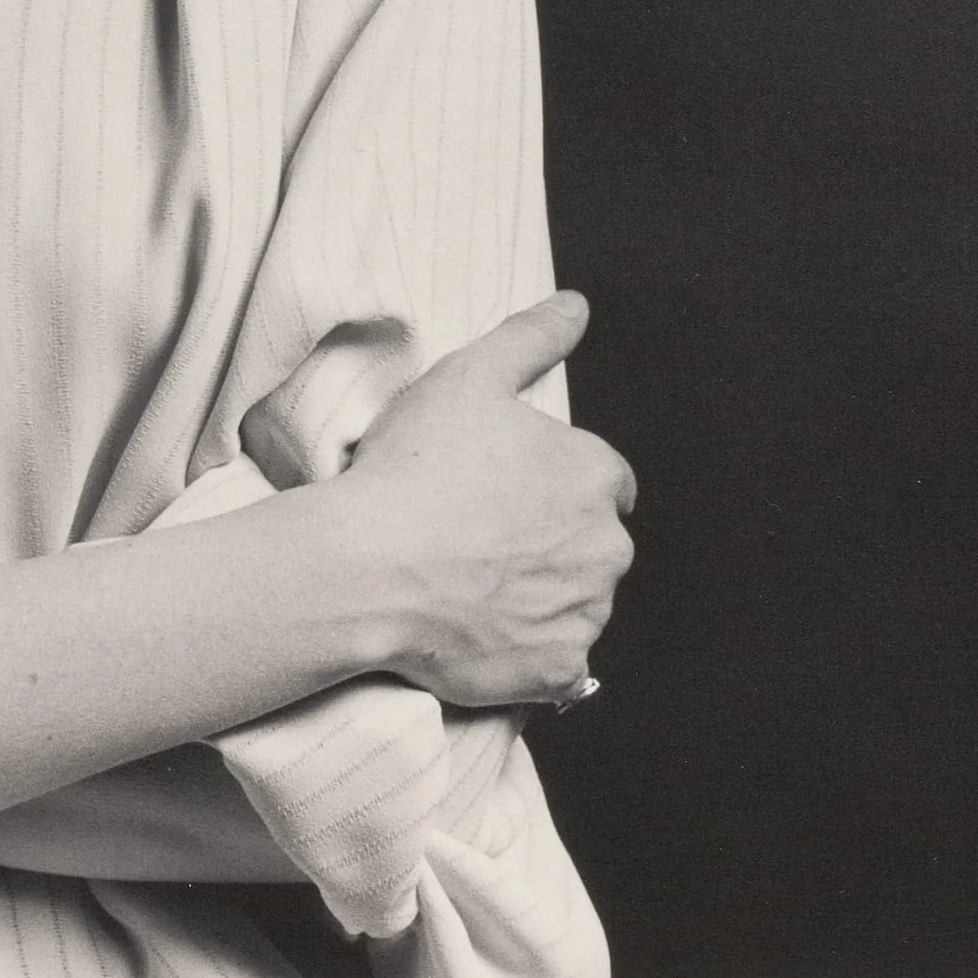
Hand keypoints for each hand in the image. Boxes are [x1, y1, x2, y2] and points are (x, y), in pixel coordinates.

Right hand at [335, 291, 635, 709]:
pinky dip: (532, 650)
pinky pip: (561, 664)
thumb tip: (577, 306)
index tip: (503, 487)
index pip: (602, 478)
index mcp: (595, 474)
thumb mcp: (468, 377)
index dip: (551, 479)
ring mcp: (584, 614)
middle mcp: (607, 547)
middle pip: (593, 541)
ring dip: (542, 593)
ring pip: (578, 601)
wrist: (370, 569)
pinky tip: (482, 628)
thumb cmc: (414, 468)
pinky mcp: (558, 670)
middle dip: (553, 538)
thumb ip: (532, 337)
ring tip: (471, 579)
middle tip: (480, 532)